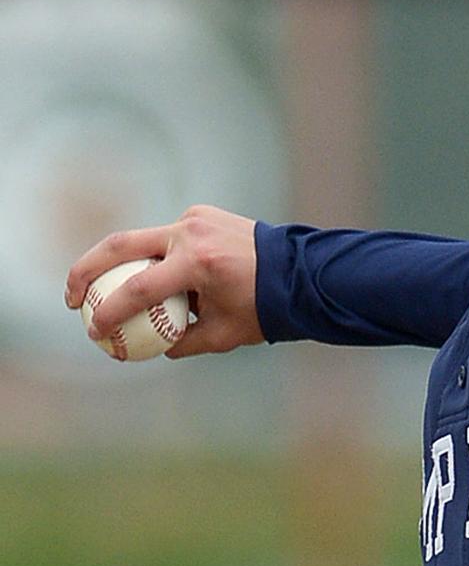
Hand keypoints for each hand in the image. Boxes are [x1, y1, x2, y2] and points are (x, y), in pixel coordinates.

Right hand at [65, 205, 262, 357]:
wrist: (301, 272)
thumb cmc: (264, 309)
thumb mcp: (224, 335)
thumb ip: (182, 343)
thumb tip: (147, 350)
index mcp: (198, 264)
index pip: (137, 290)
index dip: (108, 312)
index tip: (92, 331)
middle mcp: (192, 234)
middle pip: (120, 246)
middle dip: (85, 270)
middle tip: (71, 297)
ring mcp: (196, 219)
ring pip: (142, 239)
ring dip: (120, 263)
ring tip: (101, 289)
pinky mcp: (201, 214)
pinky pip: (168, 237)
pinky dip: (154, 256)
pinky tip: (149, 278)